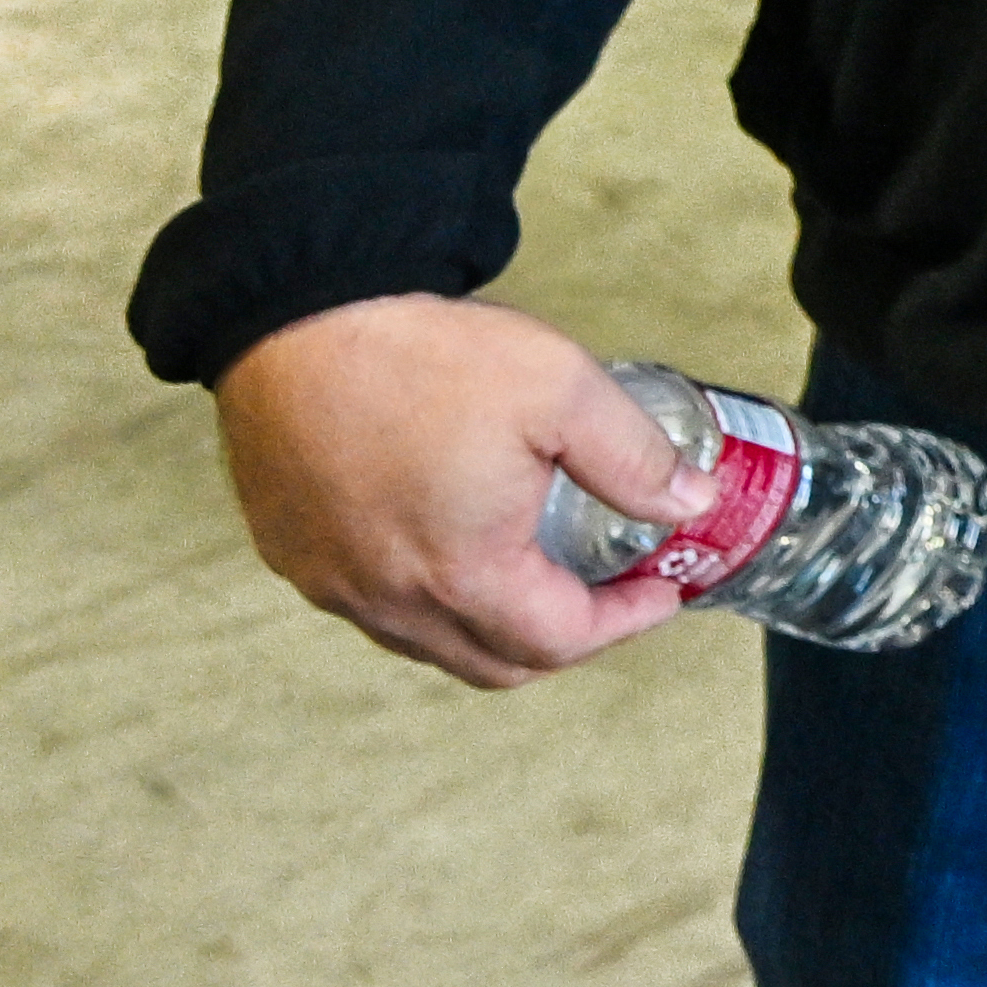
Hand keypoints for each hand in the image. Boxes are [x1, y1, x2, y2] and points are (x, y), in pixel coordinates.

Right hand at [215, 294, 717, 687]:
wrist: (294, 321)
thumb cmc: (421, 358)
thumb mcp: (563, 391)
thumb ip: (636, 459)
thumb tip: (692, 504)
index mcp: (461, 574)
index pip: (559, 642)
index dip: (625, 624)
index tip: (661, 589)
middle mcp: (388, 601)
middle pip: (494, 664)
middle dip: (565, 640)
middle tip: (611, 591)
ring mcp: (334, 585)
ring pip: (430, 643)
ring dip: (495, 625)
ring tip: (541, 570)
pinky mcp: (297, 557)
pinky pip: (376, 610)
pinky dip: (431, 601)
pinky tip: (456, 546)